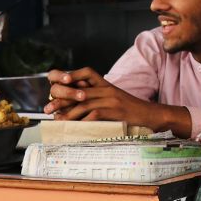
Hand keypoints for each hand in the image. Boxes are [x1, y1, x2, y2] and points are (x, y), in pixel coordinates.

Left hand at [44, 67, 191, 135]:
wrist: (152, 116)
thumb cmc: (133, 112)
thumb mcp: (116, 101)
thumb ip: (100, 99)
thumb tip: (79, 107)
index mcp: (107, 85)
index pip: (87, 73)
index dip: (71, 75)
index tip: (56, 83)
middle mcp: (108, 89)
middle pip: (79, 90)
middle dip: (61, 99)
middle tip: (48, 108)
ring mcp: (111, 100)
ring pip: (83, 103)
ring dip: (67, 113)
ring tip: (56, 121)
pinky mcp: (115, 112)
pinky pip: (94, 115)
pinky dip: (81, 122)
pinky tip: (73, 128)